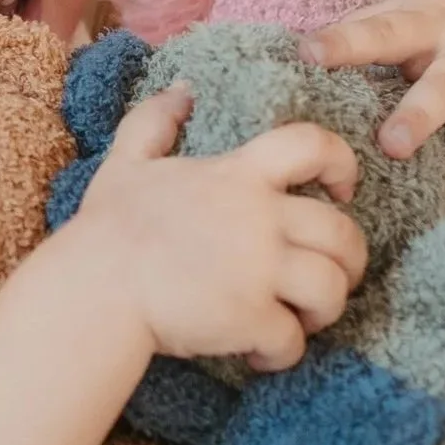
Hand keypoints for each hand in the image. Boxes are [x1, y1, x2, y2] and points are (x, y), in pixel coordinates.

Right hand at [66, 85, 367, 372]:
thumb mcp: (127, 162)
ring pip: (330, 289)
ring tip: (301, 321)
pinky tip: (259, 354)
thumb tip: (181, 90)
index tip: (344, 191)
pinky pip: (292, 341)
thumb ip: (156, 121)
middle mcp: (260, 218)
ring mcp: (259, 270)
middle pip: (342, 233)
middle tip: (331, 279)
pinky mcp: (249, 318)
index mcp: (239, 176)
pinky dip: (283, 353)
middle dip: (349, 261)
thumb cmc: (108, 228)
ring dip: (324, 310)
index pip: (314, 146)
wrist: (94, 288)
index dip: (343, 165)